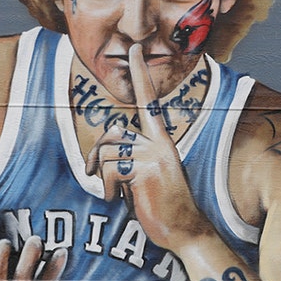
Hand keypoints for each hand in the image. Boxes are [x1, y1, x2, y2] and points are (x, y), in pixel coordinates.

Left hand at [85, 44, 213, 249]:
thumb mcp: (146, 177)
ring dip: (102, 178)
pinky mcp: (146, 170)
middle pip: (111, 133)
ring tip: (116, 195)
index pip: (149, 102)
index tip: (136, 49)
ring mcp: (154, 155)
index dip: (141, 75)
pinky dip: (109, 189)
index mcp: (161, 141)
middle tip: (94, 176)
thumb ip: (129, 159)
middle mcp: (159, 143)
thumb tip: (101, 157)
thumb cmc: (161, 207)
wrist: (185, 230)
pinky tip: (121, 202)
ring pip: (107, 153)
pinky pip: (111, 170)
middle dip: (95, 156)